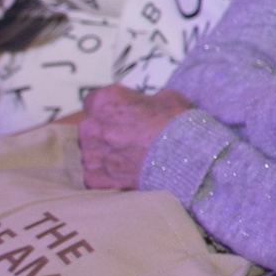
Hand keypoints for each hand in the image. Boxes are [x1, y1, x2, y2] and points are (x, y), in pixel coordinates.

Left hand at [78, 86, 193, 189]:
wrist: (185, 160)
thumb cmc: (177, 128)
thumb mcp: (167, 98)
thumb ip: (147, 100)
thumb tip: (149, 103)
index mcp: (106, 101)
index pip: (93, 101)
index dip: (110, 109)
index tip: (121, 115)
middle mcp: (92, 125)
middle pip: (90, 127)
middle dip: (105, 132)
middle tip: (129, 137)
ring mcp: (91, 153)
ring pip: (90, 152)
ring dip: (104, 154)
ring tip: (129, 157)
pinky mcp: (95, 177)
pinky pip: (94, 175)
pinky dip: (106, 175)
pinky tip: (125, 173)